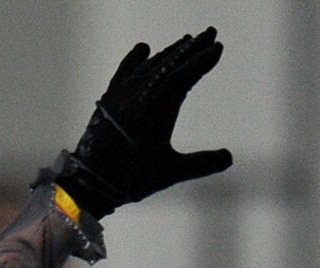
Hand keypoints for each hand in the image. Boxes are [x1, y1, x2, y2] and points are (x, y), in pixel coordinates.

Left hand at [56, 27, 231, 216]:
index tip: (217, 47)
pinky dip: (135, 59)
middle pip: (171, 62)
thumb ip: (202, 163)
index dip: (203, 60)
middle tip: (209, 34)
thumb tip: (229, 157)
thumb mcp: (171, 172)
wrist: (90, 181)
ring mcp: (123, 94)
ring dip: (170, 52)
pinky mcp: (108, 99)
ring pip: (151, 65)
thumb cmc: (131, 179)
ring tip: (186, 42)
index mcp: (160, 106)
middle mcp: (141, 93)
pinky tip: (143, 49)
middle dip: (192, 48)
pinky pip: (124, 71)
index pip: (186, 75)